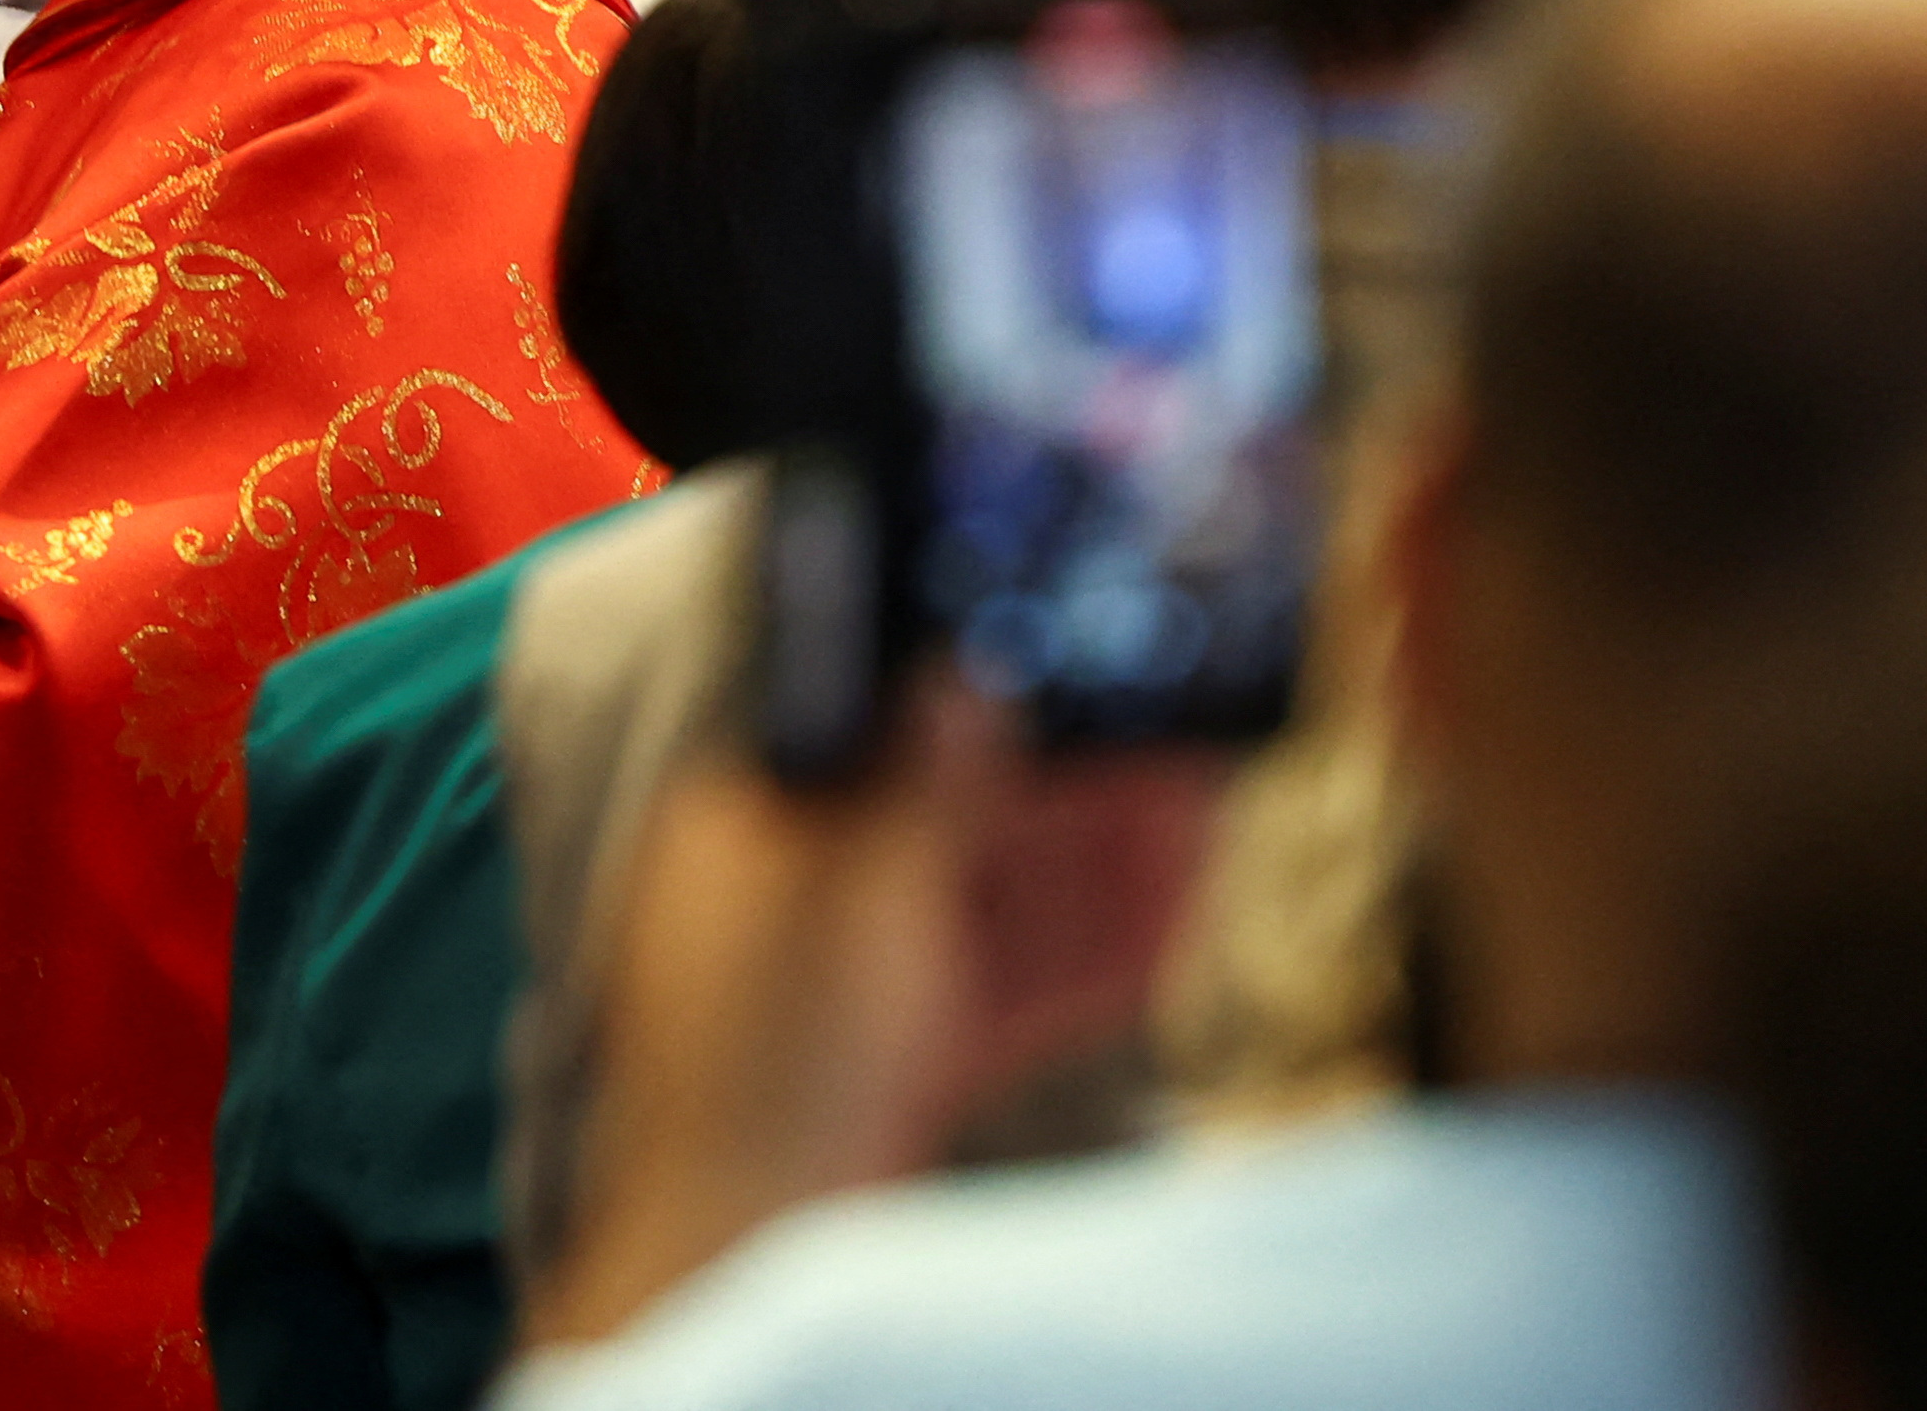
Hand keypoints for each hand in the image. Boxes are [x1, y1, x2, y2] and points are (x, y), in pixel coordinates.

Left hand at [525, 684, 1218, 1345]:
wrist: (746, 1245)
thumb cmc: (774, 1057)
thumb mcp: (870, 889)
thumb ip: (927, 784)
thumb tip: (959, 681)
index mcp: (737, 826)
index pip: (872, 738)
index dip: (984, 717)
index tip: (1070, 693)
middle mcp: (778, 901)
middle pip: (946, 831)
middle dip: (1068, 804)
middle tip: (1166, 765)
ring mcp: (831, 992)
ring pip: (982, 917)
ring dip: (1092, 877)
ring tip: (1189, 833)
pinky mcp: (882, 1072)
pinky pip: (987, 996)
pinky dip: (1068, 967)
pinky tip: (1155, 933)